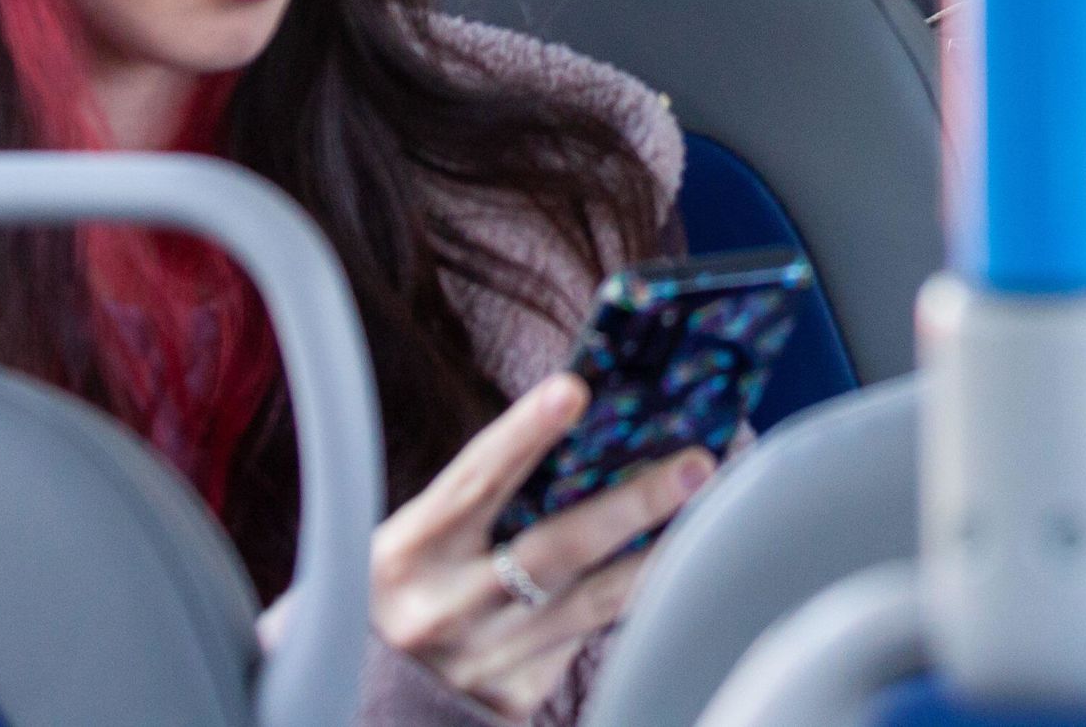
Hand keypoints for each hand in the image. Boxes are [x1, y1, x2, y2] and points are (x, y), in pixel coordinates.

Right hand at [365, 372, 717, 720]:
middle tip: (695, 463)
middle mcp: (443, 609)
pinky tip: (678, 566)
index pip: (475, 480)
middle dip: (633, 503)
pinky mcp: (516, 696)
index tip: (575, 389)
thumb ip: (487, 498)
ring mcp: (484, 660)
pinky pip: (590, 639)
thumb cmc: (414, 587)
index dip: (525, 433)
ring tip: (712, 511)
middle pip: (554, 550)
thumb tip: (588, 429)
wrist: (373, 694)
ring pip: (591, 603)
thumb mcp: (424, 538)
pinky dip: (634, 599)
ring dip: (659, 553)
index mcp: (409, 552)